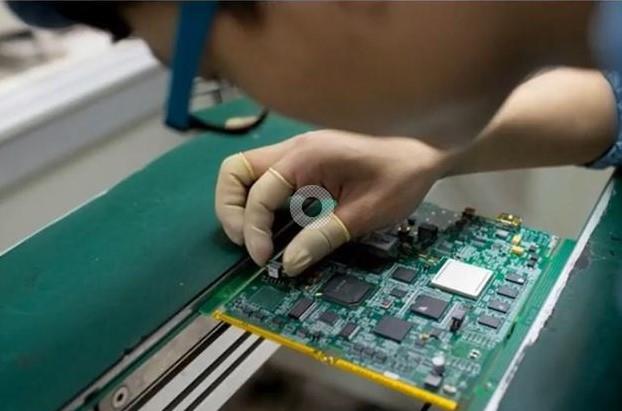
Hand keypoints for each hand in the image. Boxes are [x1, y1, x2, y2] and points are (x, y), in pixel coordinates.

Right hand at [215, 130, 452, 275]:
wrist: (427, 151)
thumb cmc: (401, 177)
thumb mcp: (365, 214)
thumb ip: (323, 237)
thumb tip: (288, 265)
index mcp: (307, 156)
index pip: (259, 194)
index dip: (254, 230)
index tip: (265, 260)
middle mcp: (294, 149)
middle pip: (235, 170)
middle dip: (230, 209)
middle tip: (248, 244)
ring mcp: (297, 153)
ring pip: (246, 172)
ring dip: (242, 205)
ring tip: (256, 239)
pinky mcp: (305, 162)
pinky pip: (267, 179)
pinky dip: (260, 202)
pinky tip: (276, 226)